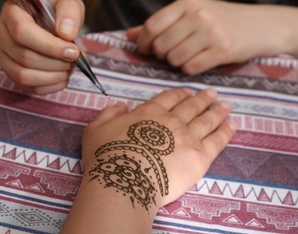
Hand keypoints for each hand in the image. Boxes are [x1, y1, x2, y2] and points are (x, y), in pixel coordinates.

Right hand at [0, 0, 84, 93]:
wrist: (53, 21)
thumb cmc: (57, 11)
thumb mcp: (67, 2)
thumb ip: (69, 13)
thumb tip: (66, 33)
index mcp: (12, 12)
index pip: (23, 32)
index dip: (50, 46)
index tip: (72, 52)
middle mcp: (2, 34)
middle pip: (25, 57)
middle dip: (55, 63)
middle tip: (74, 60)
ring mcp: (3, 55)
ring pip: (24, 76)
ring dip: (52, 77)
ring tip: (68, 68)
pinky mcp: (11, 72)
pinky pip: (28, 87)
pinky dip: (49, 86)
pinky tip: (61, 76)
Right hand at [82, 88, 235, 207]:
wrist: (124, 181)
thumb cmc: (106, 156)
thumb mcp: (95, 129)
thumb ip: (109, 113)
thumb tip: (122, 105)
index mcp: (149, 112)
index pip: (170, 98)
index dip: (180, 94)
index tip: (188, 92)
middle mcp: (172, 121)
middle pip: (191, 106)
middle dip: (202, 98)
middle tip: (212, 94)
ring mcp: (188, 138)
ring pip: (207, 120)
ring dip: (217, 111)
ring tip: (226, 106)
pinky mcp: (199, 157)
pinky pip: (217, 141)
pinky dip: (226, 131)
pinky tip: (232, 126)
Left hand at [127, 0, 294, 74]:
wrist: (261, 26)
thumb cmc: (221, 20)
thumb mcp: (190, 14)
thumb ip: (160, 24)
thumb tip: (129, 35)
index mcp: (187, 3)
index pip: (152, 26)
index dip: (143, 43)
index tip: (143, 50)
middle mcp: (198, 14)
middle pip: (161, 46)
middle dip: (161, 55)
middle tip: (170, 54)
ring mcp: (211, 32)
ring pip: (174, 59)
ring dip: (176, 62)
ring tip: (187, 56)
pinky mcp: (222, 50)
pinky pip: (190, 68)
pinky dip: (190, 69)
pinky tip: (199, 61)